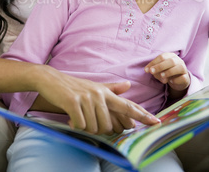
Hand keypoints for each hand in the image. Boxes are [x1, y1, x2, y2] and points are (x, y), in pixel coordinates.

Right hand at [35, 65, 159, 134]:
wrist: (51, 80)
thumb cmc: (73, 86)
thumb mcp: (94, 86)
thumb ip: (112, 88)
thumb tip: (128, 85)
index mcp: (105, 92)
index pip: (128, 106)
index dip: (143, 115)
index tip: (156, 122)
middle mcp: (98, 94)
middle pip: (108, 125)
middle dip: (98, 129)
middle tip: (87, 121)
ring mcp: (86, 98)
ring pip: (94, 127)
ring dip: (85, 127)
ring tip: (77, 117)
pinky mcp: (73, 102)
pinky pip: (80, 125)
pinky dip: (75, 126)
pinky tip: (70, 118)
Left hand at [145, 52, 189, 97]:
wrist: (178, 80)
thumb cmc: (167, 72)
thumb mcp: (159, 70)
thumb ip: (154, 70)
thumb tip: (149, 71)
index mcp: (170, 56)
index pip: (162, 57)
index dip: (153, 63)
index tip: (146, 70)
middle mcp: (178, 60)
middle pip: (170, 61)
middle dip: (160, 66)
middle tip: (152, 72)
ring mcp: (184, 68)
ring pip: (179, 68)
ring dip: (169, 72)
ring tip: (161, 76)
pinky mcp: (186, 77)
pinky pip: (183, 77)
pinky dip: (176, 79)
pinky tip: (171, 81)